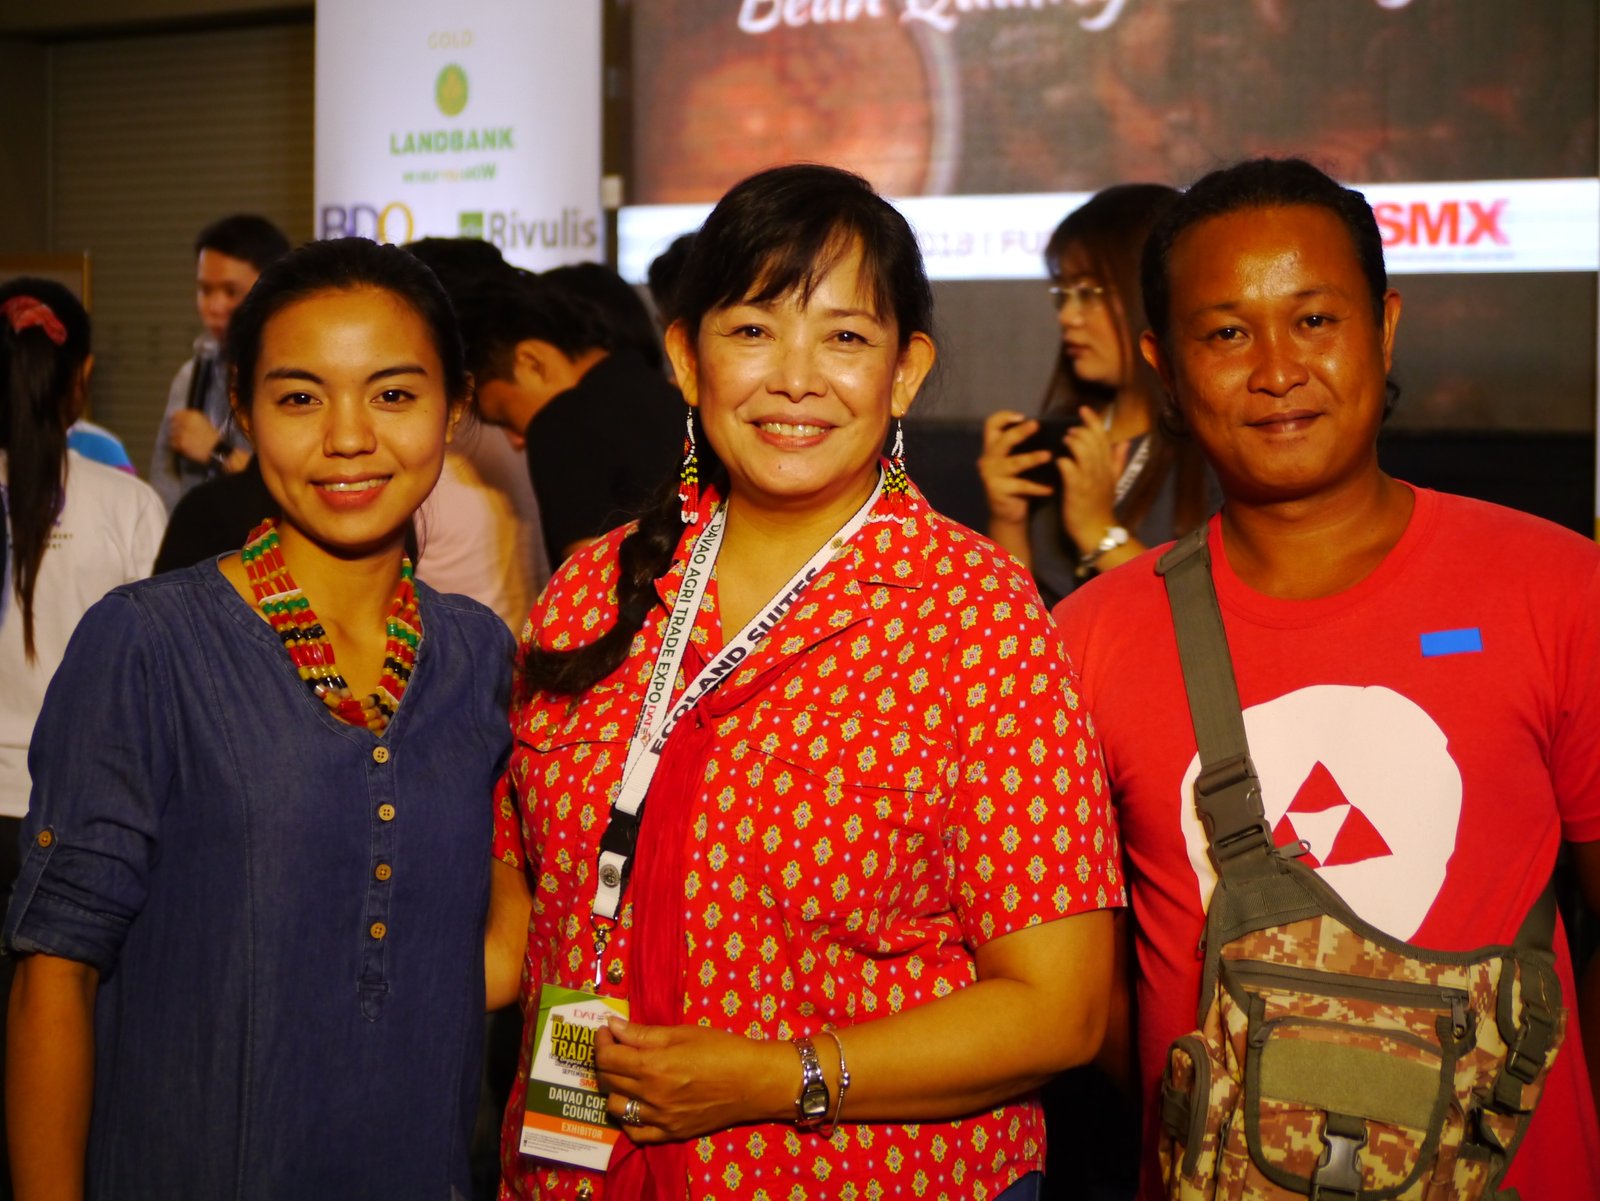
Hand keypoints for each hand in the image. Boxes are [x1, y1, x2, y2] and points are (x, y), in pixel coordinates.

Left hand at [168, 409, 221, 463]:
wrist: (215, 449)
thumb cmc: (211, 436)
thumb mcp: (204, 422)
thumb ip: (192, 418)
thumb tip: (181, 416)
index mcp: (193, 416)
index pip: (177, 414)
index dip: (176, 419)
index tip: (178, 423)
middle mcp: (186, 422)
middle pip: (173, 424)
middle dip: (176, 429)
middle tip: (181, 433)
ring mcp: (182, 433)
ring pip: (172, 434)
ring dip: (175, 437)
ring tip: (183, 440)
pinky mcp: (181, 443)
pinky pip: (172, 443)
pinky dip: (176, 445)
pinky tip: (183, 446)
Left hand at [595, 1019, 788, 1143]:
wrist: (754, 1081)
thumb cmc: (722, 1049)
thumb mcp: (683, 1033)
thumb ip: (643, 1033)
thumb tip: (613, 1025)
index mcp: (653, 1066)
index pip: (608, 1057)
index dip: (601, 1042)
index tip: (606, 1031)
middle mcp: (651, 1095)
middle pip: (608, 1080)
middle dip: (605, 1060)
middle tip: (615, 1047)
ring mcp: (660, 1118)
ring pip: (616, 1107)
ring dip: (613, 1089)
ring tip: (625, 1075)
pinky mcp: (671, 1133)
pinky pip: (636, 1132)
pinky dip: (628, 1119)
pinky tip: (634, 1104)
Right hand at [977, 410, 1055, 528]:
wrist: (1007, 513)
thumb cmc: (1015, 482)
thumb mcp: (1013, 461)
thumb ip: (1020, 446)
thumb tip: (1044, 428)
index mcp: (991, 448)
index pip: (990, 425)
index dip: (1004, 417)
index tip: (1022, 416)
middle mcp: (988, 459)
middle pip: (1003, 440)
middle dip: (1020, 432)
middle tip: (1037, 425)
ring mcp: (991, 476)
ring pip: (1014, 463)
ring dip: (1032, 458)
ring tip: (1048, 456)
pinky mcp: (998, 491)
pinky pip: (1022, 486)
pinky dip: (1038, 488)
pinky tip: (1050, 489)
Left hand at [1058, 406, 1129, 554]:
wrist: (1096, 530)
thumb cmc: (1100, 506)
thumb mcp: (1114, 481)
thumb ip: (1118, 460)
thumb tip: (1124, 441)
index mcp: (1109, 466)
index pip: (1104, 437)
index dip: (1093, 421)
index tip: (1083, 409)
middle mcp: (1101, 470)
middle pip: (1094, 440)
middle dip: (1080, 430)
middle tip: (1070, 430)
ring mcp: (1089, 479)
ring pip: (1083, 450)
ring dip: (1072, 442)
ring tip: (1064, 441)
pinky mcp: (1077, 490)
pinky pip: (1070, 469)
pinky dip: (1063, 461)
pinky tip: (1058, 460)